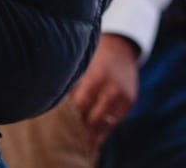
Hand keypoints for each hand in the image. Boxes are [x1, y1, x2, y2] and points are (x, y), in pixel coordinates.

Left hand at [68, 33, 139, 151]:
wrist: (122, 45)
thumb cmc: (94, 56)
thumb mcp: (83, 66)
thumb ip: (73, 86)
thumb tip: (54, 106)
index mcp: (97, 77)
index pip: (80, 106)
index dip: (68, 118)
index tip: (58, 126)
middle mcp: (112, 88)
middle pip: (92, 119)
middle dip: (80, 129)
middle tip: (66, 137)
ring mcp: (123, 96)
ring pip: (104, 124)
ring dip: (91, 134)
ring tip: (78, 140)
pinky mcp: (130, 101)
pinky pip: (115, 122)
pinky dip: (103, 130)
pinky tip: (92, 135)